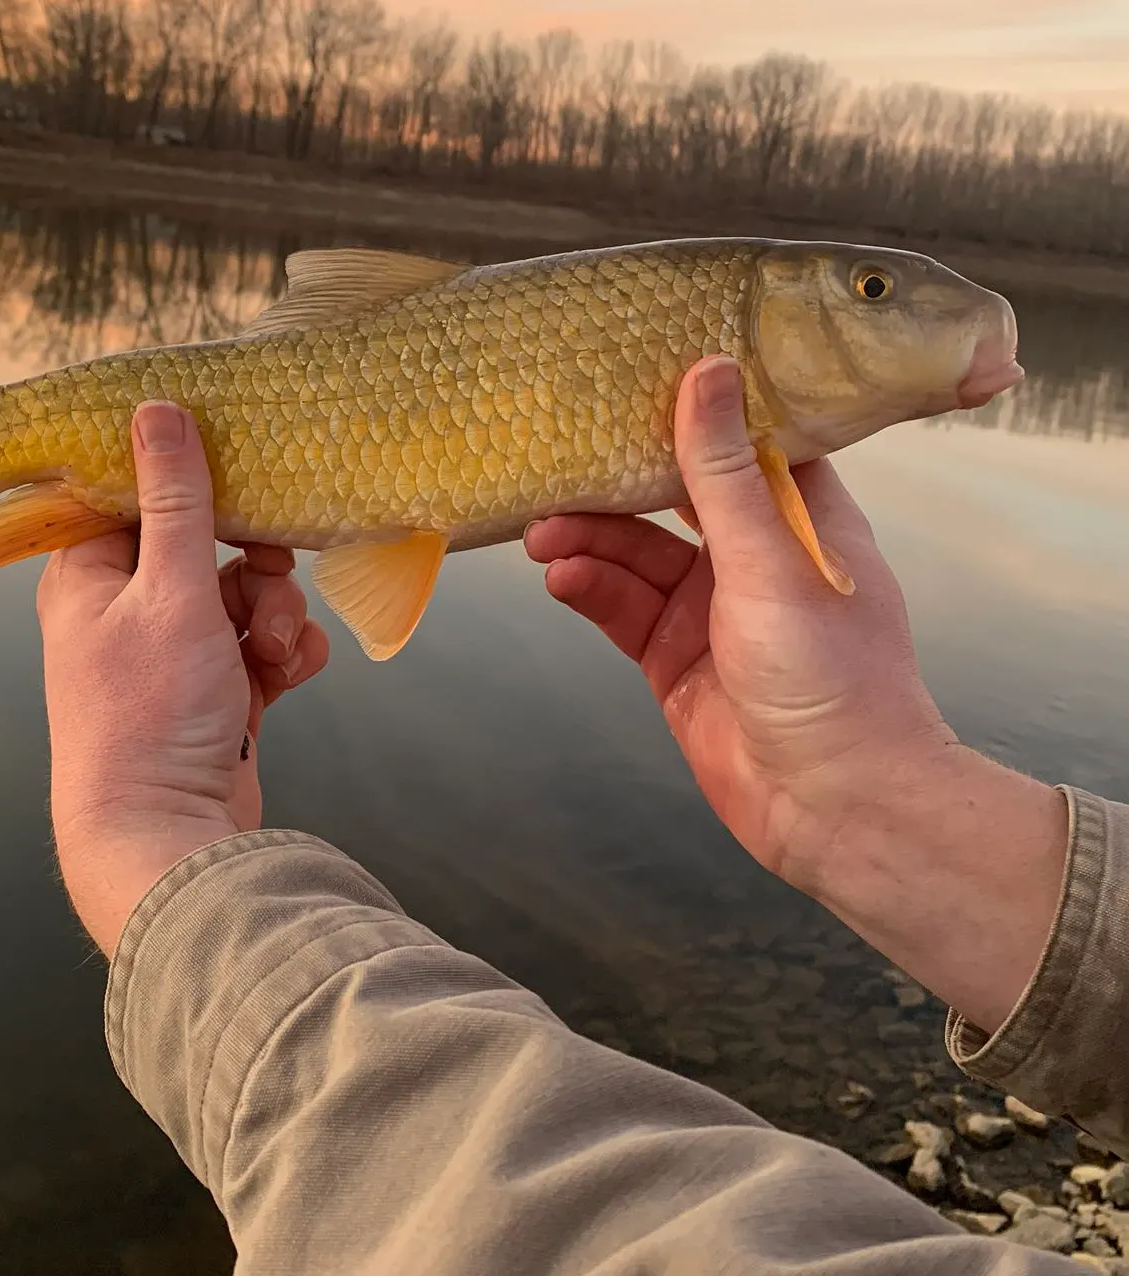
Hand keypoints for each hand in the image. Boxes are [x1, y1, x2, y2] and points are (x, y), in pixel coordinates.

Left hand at [38, 401, 328, 954]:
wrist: (166, 838)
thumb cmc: (149, 714)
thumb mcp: (170, 592)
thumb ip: (174, 499)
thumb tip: (157, 407)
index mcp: (88, 576)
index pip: (136, 495)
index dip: (192, 483)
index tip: (241, 476)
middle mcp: (123, 613)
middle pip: (204, 547)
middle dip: (255, 565)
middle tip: (273, 572)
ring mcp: (170, 659)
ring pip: (242, 600)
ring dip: (277, 615)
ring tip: (281, 647)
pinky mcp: (212, 697)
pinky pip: (258, 650)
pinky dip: (283, 656)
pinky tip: (295, 674)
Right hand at [527, 356, 1066, 1032]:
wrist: (835, 806)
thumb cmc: (830, 676)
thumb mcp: (770, 561)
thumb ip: (723, 474)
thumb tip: (706, 370)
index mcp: (801, 519)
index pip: (740, 441)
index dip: (688, 408)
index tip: (629, 374)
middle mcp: (754, 558)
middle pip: (671, 498)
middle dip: (614, 484)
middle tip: (554, 467)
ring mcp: (710, 612)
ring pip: (635, 556)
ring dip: (590, 542)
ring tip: (540, 534)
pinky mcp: (674, 661)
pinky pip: (622, 610)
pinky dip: (590, 591)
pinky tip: (561, 579)